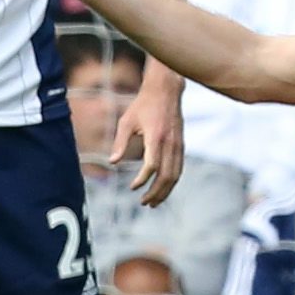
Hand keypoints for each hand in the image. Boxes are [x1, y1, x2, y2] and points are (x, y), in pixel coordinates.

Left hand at [114, 79, 185, 206]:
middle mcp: (170, 143)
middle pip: (166, 176)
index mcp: (156, 137)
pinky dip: (171, 182)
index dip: (142, 179)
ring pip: (175, 175)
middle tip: (143, 203)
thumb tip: (113, 162)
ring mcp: (178, 145)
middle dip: (155, 193)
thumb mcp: (126, 121)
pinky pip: (179, 169)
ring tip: (154, 202)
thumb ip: (120, 142)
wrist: (166, 91)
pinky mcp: (181, 146)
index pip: (152, 165)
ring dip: (165, 191)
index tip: (132, 187)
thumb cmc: (143, 105)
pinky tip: (163, 188)